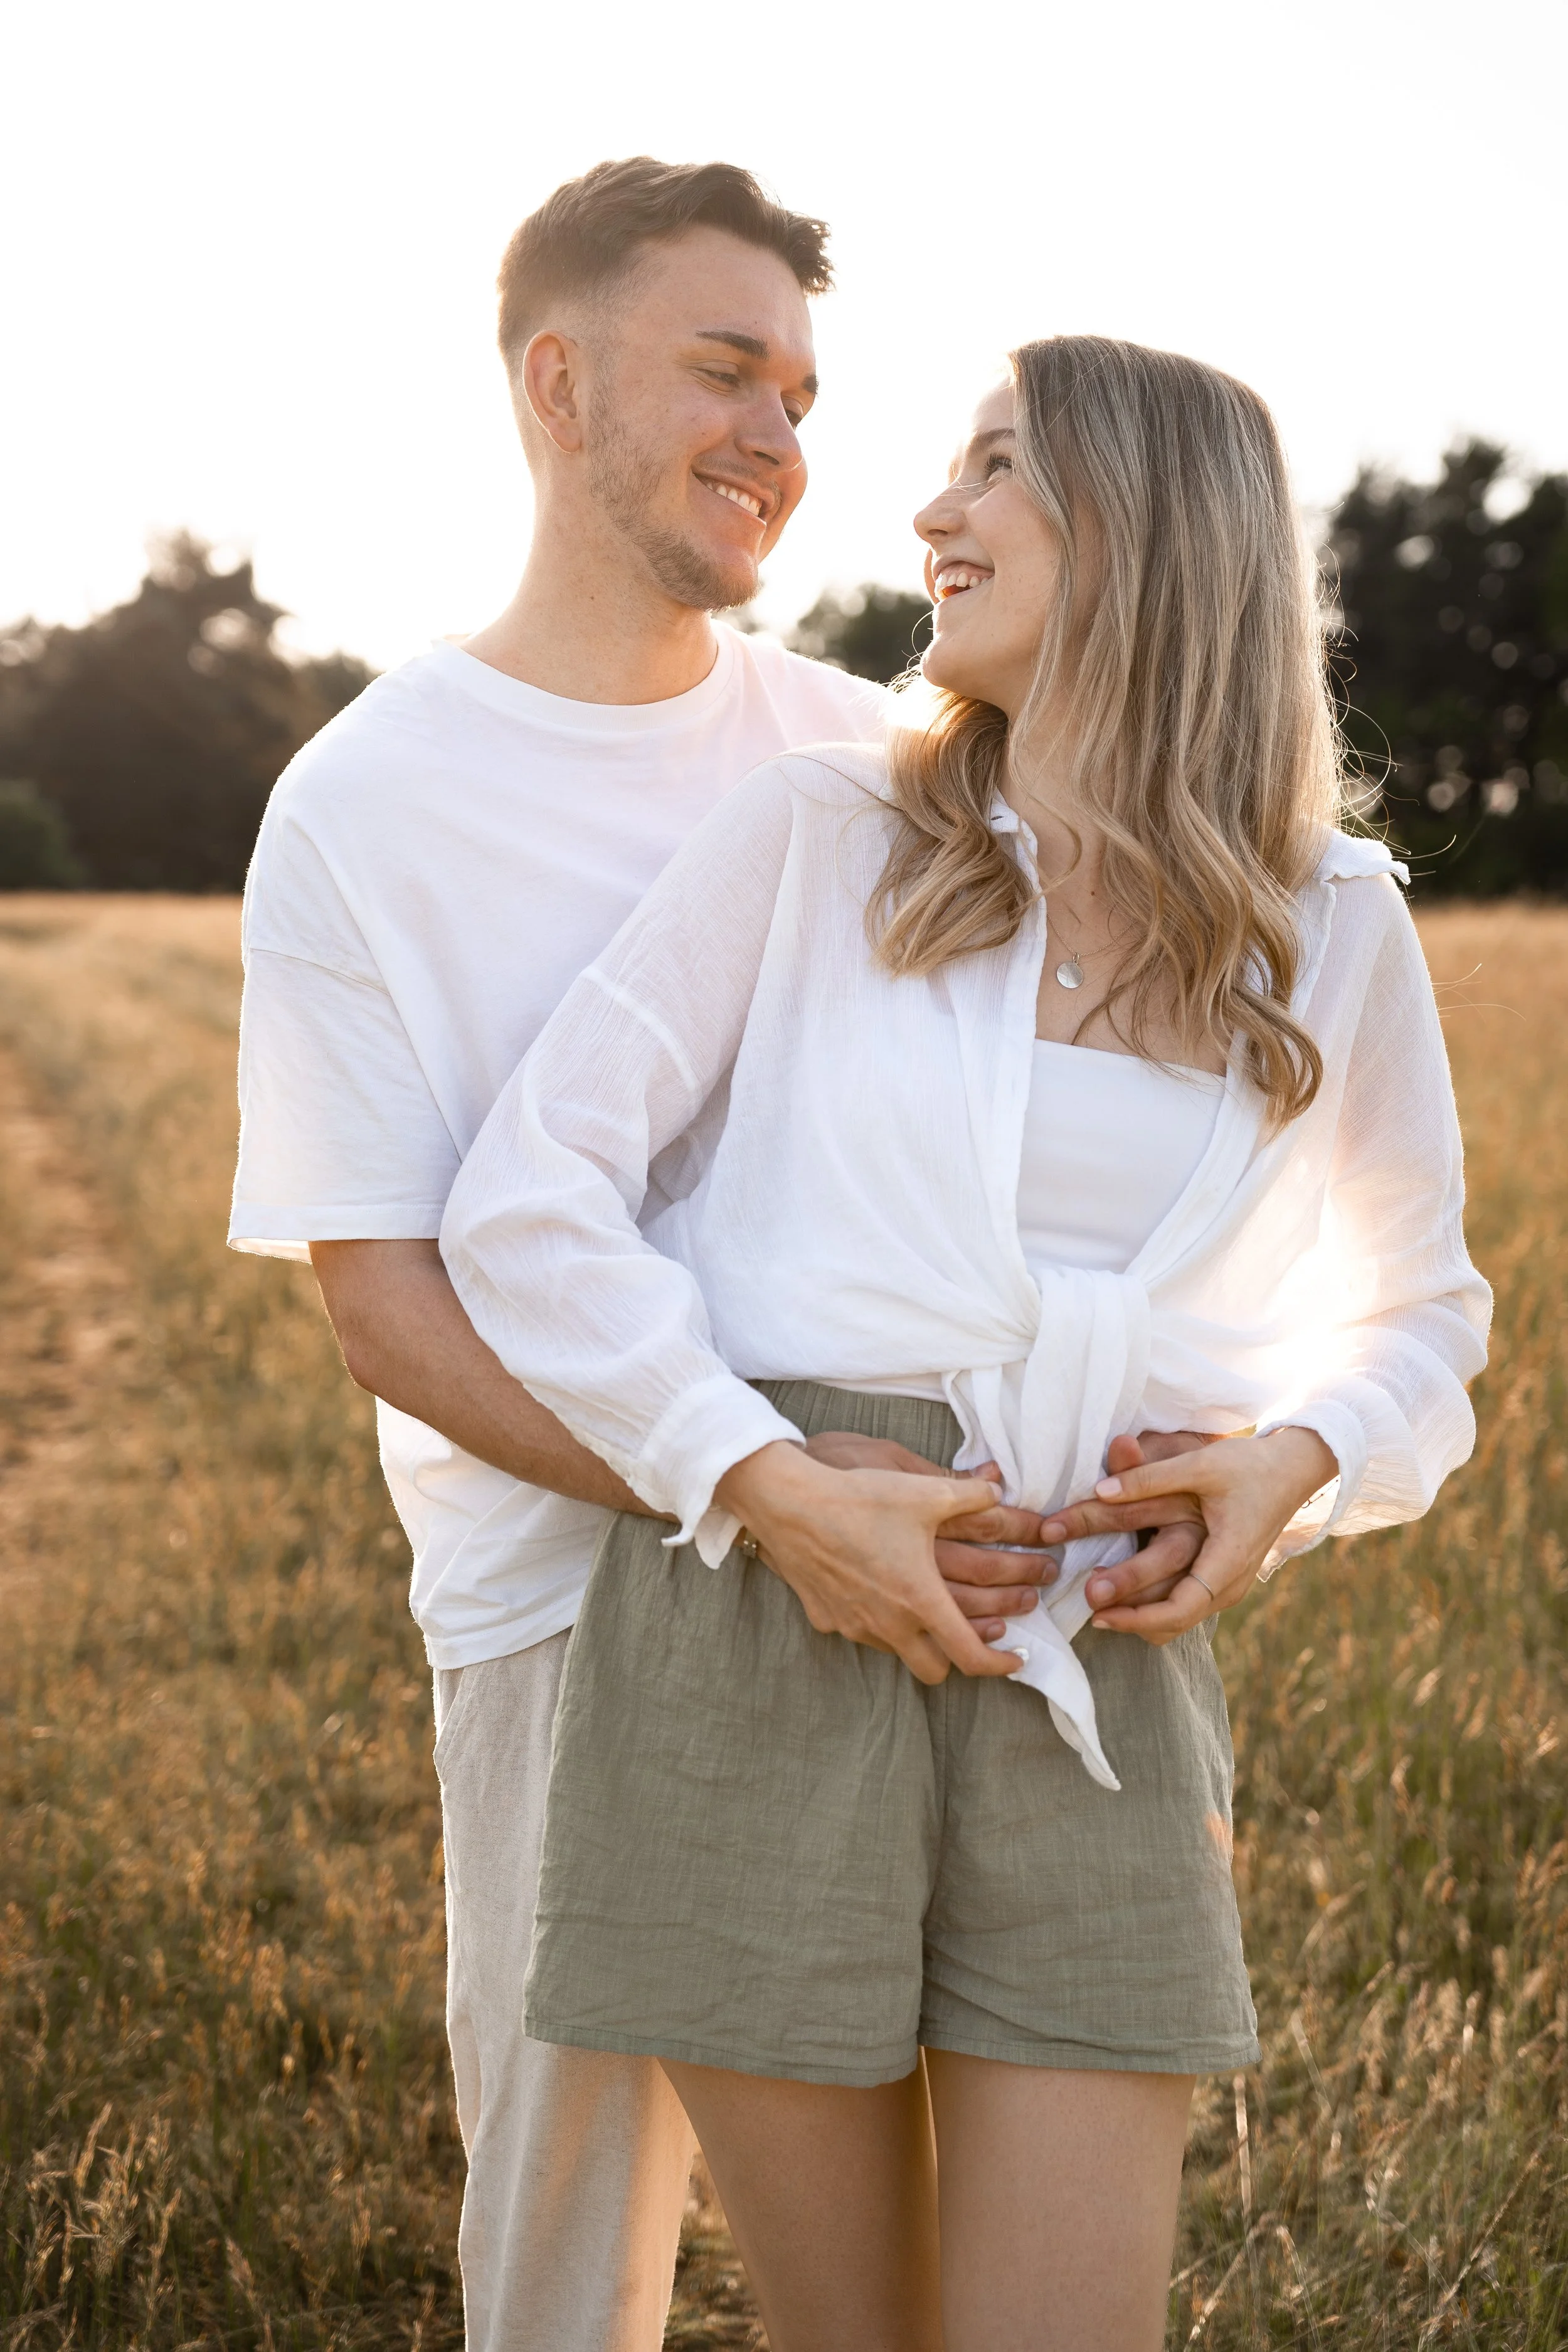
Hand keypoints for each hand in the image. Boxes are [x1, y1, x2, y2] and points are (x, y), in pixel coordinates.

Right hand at [717, 1441, 1025, 1685]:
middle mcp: (890, 1624)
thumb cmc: (860, 1498)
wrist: (791, 1504)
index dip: (1000, 1665)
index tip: (1017, 1658)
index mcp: (922, 1599)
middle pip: (937, 1670)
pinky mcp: (827, 1620)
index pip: (971, 1656)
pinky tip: (875, 1594)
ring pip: (899, 1653)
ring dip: (919, 1641)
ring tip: (926, 1611)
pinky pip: (862, 1632)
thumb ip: (972, 1494)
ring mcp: (856, 1626)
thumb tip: (998, 1491)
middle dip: (959, 1660)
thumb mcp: (926, 1491)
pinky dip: (879, 1623)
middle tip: (973, 1634)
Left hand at [1037, 1426, 1337, 1645]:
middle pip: (1175, 1621)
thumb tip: (1100, 1489)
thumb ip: (1149, 1477)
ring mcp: (1230, 1585)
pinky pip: (1187, 1606)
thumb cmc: (1249, 1465)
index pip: (1178, 1609)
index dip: (1136, 1617)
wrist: (1292, 1470)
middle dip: (1132, 1618)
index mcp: (1227, 1560)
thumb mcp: (1200, 1465)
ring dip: (1142, 1615)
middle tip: (1090, 1611)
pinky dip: (1157, 1607)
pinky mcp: (1224, 1578)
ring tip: (1101, 1607)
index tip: (1100, 1613)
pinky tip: (1127, 1597)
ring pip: (1180, 1619)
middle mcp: (1231, 1584)